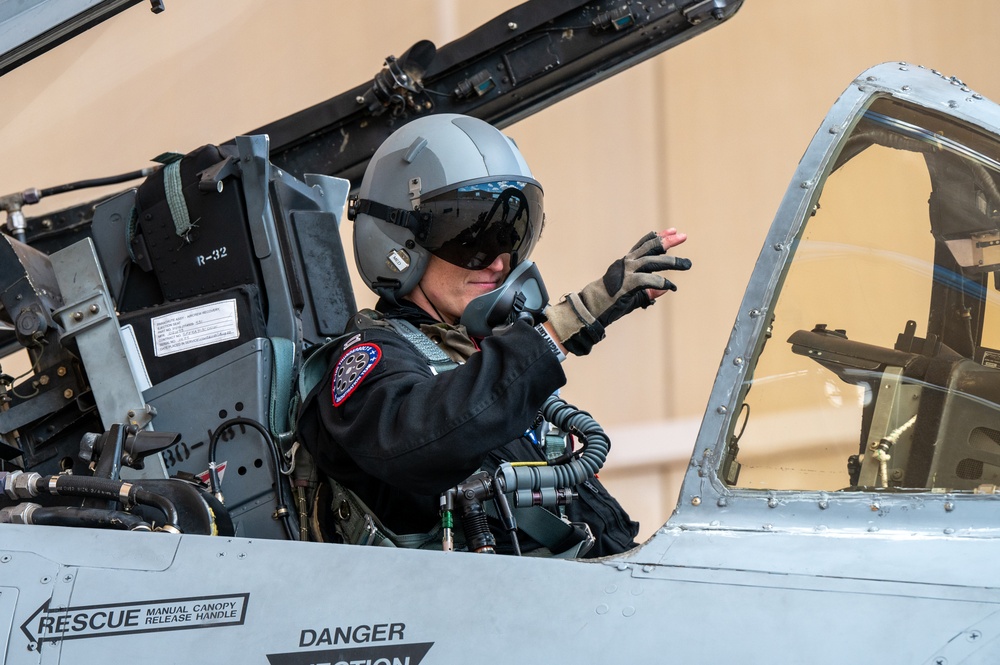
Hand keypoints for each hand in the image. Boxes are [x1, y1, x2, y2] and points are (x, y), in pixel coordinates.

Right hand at [544, 229, 690, 355]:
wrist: (589, 309)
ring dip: (671, 261)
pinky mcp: (627, 284)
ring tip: (686, 264)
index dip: (659, 236)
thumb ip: (647, 290)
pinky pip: (648, 280)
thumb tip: (665, 289)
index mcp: (625, 263)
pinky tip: (671, 286)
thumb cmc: (608, 303)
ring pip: (652, 261)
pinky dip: (661, 282)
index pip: (644, 244)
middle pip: (650, 247)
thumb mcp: (631, 294)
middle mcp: (626, 264)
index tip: (673, 230)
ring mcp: (626, 272)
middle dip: (667, 241)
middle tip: (683, 236)